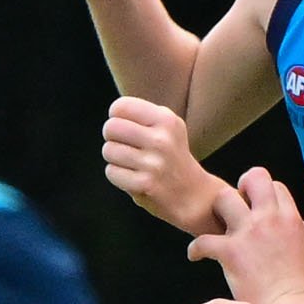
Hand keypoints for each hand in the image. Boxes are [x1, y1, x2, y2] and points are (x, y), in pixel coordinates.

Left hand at [102, 97, 230, 232]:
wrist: (195, 196)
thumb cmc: (171, 158)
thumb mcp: (166, 128)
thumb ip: (140, 115)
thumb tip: (112, 115)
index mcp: (167, 120)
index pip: (120, 107)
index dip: (116, 119)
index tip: (127, 129)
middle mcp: (162, 139)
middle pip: (111, 127)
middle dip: (113, 138)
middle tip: (127, 148)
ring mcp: (154, 163)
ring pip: (108, 150)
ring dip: (115, 159)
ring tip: (133, 164)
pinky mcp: (146, 184)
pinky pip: (112, 172)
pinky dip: (118, 176)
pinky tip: (134, 178)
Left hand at [187, 170, 303, 303]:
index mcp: (290, 219)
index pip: (276, 187)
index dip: (266, 194)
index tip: (260, 208)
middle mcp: (269, 219)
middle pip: (252, 178)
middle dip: (242, 187)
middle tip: (236, 204)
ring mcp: (247, 234)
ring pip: (223, 199)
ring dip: (216, 212)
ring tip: (215, 226)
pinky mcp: (229, 252)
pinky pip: (203, 240)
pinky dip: (196, 249)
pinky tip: (196, 256)